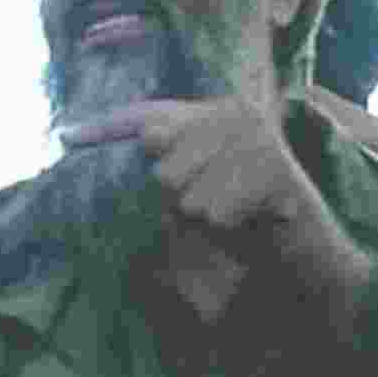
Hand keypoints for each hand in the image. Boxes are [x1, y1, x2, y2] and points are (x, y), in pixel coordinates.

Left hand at [59, 93, 351, 276]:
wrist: (308, 264)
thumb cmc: (248, 229)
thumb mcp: (194, 196)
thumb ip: (159, 169)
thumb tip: (82, 139)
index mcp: (216, 113)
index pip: (150, 118)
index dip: (108, 128)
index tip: (68, 136)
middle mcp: (237, 113)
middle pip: (162, 166)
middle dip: (181, 201)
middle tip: (220, 209)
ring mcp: (259, 137)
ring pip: (184, 191)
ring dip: (206, 219)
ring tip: (238, 217)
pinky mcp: (274, 168)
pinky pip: (213, 209)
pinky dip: (228, 229)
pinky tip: (254, 224)